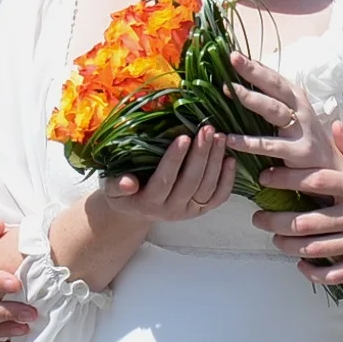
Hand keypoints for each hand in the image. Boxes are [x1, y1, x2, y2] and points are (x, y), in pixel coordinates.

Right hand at [103, 125, 236, 224]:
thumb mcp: (112, 189)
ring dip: (215, 162)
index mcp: (148, 203)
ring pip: (207, 188)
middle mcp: (171, 210)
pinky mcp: (201, 210)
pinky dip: (228, 180)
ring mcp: (188, 212)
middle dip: (200, 154)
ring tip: (219, 136)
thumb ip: (116, 185)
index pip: (164, 180)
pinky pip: (219, 198)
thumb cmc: (123, 192)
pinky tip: (230, 159)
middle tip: (207, 129)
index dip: (175, 159)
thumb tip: (127, 183)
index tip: (183, 136)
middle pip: (190, 182)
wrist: (136, 210)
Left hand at [221, 51, 341, 172]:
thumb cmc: (307, 139)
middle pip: (275, 88)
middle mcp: (301, 110)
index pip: (275, 78)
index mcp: (297, 99)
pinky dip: (250, 143)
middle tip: (232, 60)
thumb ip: (273, 99)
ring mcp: (301, 131)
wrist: (334, 168)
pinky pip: (271, 146)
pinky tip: (231, 139)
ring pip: (275, 111)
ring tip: (228, 90)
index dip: (256, 65)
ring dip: (252, 99)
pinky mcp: (300, 153)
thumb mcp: (295, 115)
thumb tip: (247, 76)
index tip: (234, 54)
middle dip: (254, 72)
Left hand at [251, 120, 342, 287]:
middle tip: (257, 218)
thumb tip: (335, 127)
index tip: (267, 176)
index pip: (318, 180)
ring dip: (290, 247)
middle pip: (309, 220)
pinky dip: (316, 274)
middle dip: (276, 220)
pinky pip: (340, 274)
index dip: (288, 178)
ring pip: (318, 249)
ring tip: (274, 240)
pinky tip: (302, 268)